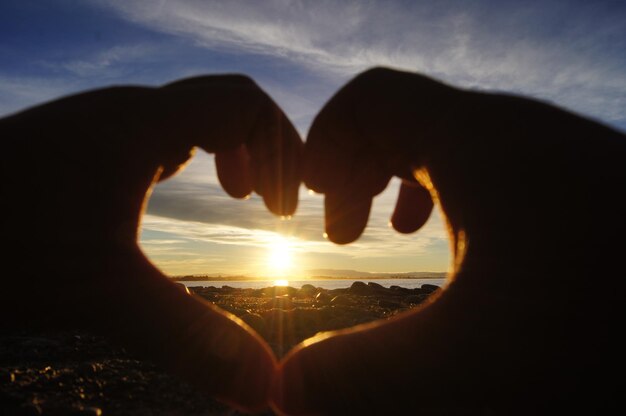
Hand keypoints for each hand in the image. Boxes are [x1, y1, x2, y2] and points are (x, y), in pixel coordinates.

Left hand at [0, 75, 301, 411]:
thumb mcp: (103, 294)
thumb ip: (191, 340)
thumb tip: (264, 390)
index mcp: (142, 124)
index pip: (244, 103)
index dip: (283, 149)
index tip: (284, 209)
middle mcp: (125, 113)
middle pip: (224, 105)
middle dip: (263, 151)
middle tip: (271, 206)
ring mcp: (101, 125)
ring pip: (189, 117)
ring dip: (227, 152)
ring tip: (239, 199)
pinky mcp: (82, 145)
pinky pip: (158, 133)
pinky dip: (190, 159)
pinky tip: (171, 196)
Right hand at [273, 68, 625, 413]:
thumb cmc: (603, 342)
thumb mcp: (465, 370)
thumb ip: (358, 380)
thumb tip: (287, 392)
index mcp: (478, 142)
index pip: (369, 98)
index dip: (322, 142)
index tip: (313, 206)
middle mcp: (519, 133)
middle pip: (407, 114)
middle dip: (357, 168)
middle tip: (344, 230)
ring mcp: (558, 154)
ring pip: (453, 137)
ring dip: (406, 179)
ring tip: (396, 237)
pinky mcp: (583, 185)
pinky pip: (499, 161)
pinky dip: (459, 195)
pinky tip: (468, 252)